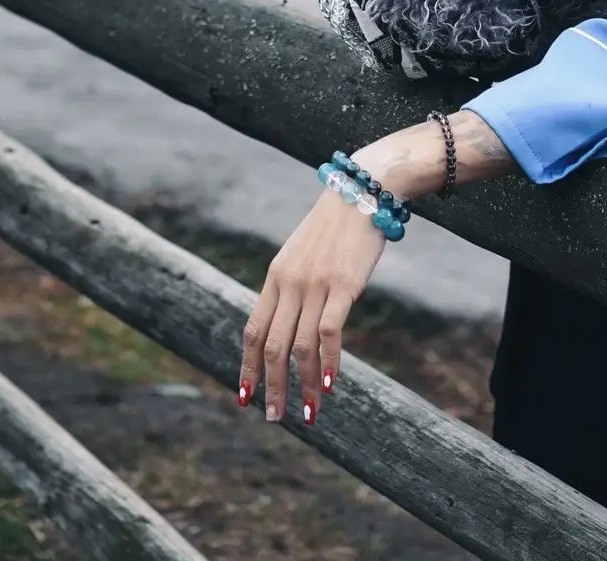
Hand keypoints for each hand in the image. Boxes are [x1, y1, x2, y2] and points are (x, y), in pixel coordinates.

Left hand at [238, 112, 512, 426]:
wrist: (361, 190)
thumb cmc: (335, 226)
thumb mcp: (302, 254)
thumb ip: (292, 286)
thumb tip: (288, 326)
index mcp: (275, 276)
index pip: (253, 330)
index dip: (248, 366)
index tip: (245, 397)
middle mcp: (290, 282)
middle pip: (273, 345)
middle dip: (271, 386)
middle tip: (275, 417)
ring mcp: (315, 284)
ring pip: (300, 346)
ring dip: (302, 385)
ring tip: (310, 412)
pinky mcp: (343, 285)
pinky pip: (329, 332)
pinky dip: (327, 361)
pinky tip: (329, 383)